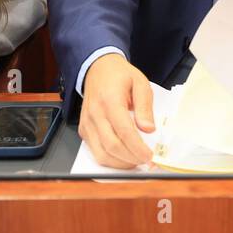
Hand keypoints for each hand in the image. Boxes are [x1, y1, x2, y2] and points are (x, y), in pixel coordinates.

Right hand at [79, 53, 154, 168]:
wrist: (97, 69)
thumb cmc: (120, 76)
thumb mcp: (140, 83)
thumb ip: (145, 107)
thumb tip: (149, 129)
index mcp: (110, 100)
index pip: (124, 131)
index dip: (137, 148)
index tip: (149, 156)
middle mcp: (95, 114)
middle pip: (112, 146)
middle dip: (131, 159)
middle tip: (146, 162)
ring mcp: (87, 124)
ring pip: (101, 154)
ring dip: (120, 164)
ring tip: (136, 161)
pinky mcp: (83, 130)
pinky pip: (95, 151)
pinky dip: (110, 159)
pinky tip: (123, 158)